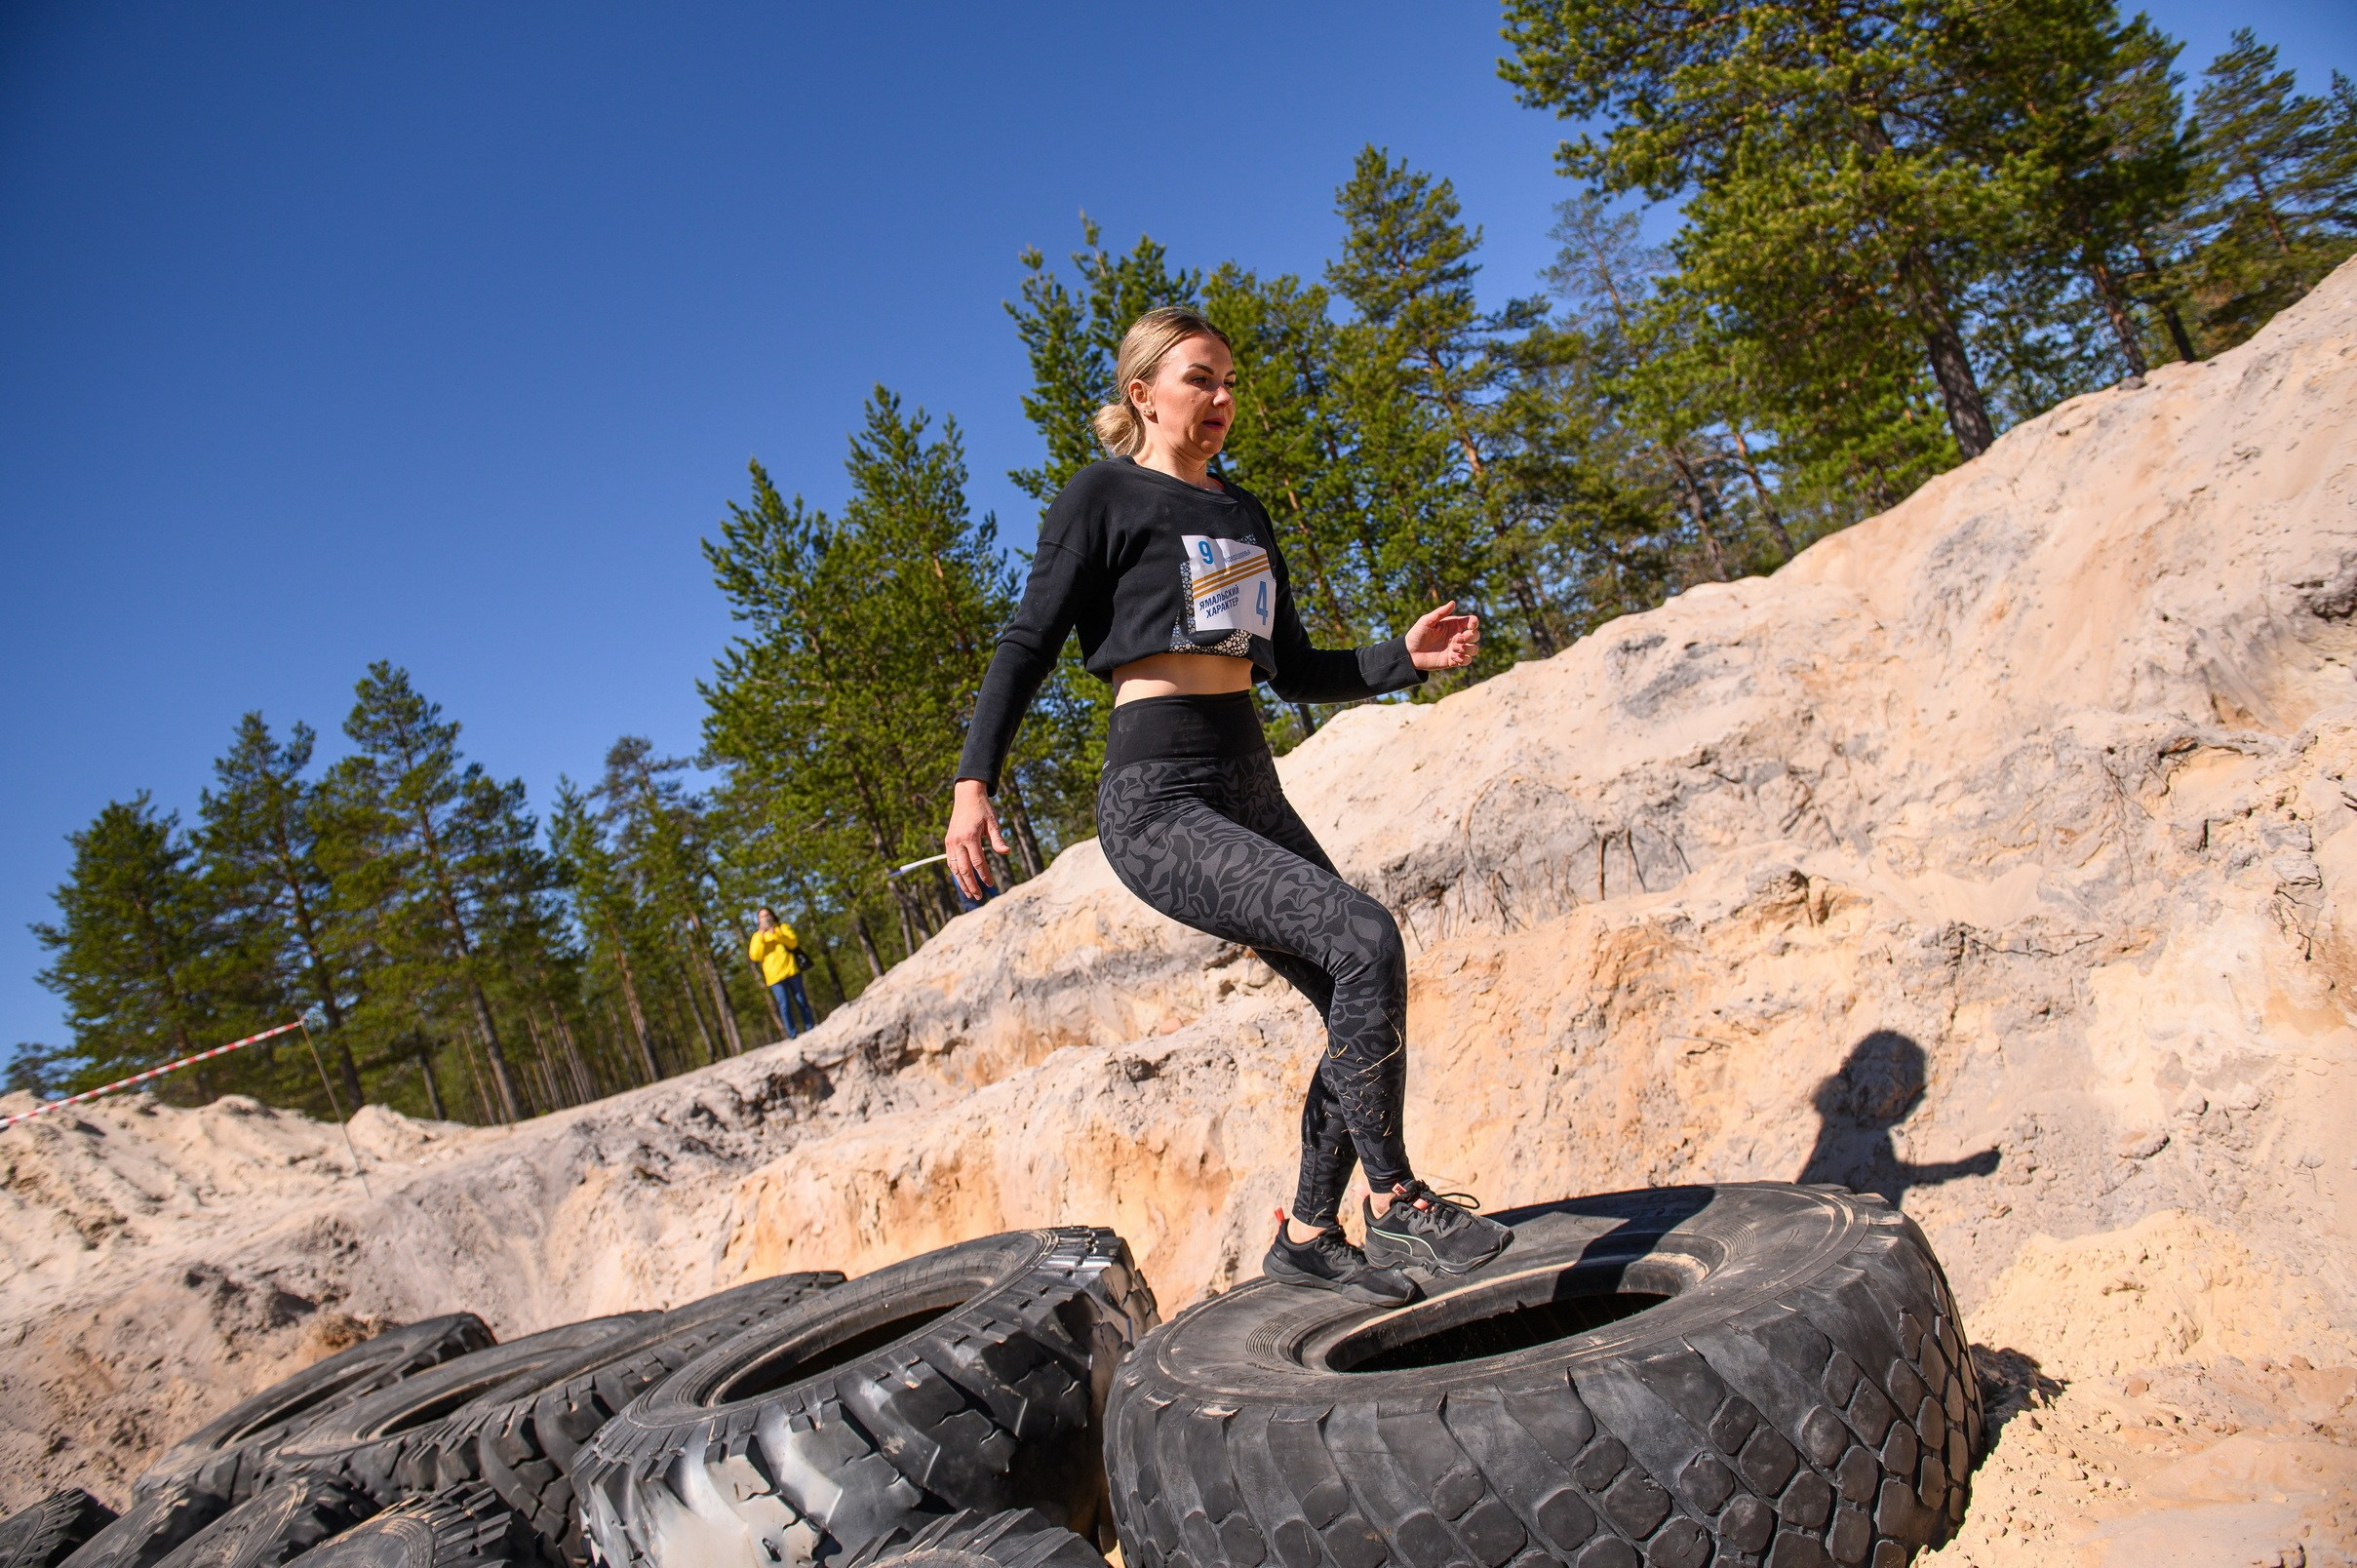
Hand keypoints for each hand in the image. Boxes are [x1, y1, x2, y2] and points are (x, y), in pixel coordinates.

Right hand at [945, 779, 1008, 900]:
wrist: (967, 796)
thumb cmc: (983, 809)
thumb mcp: (993, 823)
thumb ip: (998, 839)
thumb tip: (1007, 852)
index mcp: (970, 837)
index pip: (977, 862)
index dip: (984, 875)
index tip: (991, 884)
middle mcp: (957, 841)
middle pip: (964, 869)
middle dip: (971, 885)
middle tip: (979, 897)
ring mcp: (951, 842)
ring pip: (955, 868)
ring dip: (962, 882)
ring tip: (970, 894)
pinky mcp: (948, 842)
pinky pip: (951, 861)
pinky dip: (956, 873)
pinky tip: (962, 881)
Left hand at [1405, 600, 1479, 670]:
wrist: (1410, 653)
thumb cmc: (1417, 634)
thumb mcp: (1426, 621)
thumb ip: (1440, 612)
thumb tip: (1453, 602)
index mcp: (1453, 625)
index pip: (1472, 621)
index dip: (1474, 623)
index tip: (1469, 626)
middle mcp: (1457, 636)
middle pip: (1476, 635)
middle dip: (1471, 637)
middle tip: (1457, 639)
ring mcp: (1456, 649)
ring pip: (1474, 649)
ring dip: (1468, 649)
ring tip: (1454, 649)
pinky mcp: (1453, 661)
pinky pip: (1467, 661)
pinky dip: (1463, 659)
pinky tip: (1452, 657)